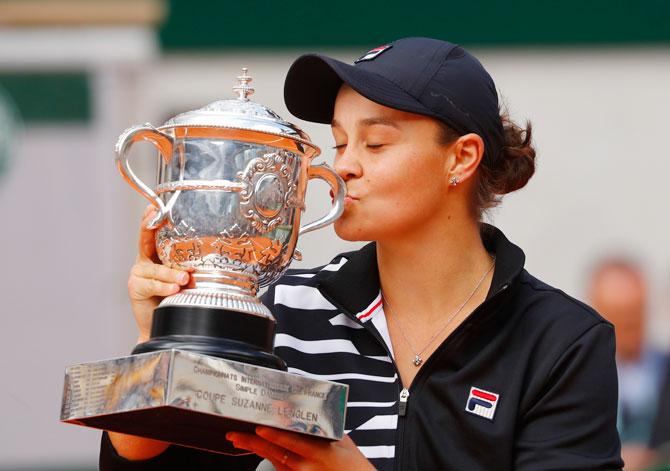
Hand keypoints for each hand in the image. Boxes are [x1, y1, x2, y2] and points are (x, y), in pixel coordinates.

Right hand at [127, 205, 190, 340]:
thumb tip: (213, 260)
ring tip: (185, 278)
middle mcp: (146, 259)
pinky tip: (175, 289)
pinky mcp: (136, 287)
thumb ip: (191, 268)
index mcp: (157, 253)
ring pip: (156, 268)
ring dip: (172, 273)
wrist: (165, 326)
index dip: (152, 218)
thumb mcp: (187, 278)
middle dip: (153, 228)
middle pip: (146, 240)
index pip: (153, 232)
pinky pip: (152, 284)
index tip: (154, 206)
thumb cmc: (178, 297)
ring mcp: (139, 273)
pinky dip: (165, 286)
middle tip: (163, 221)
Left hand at [226, 427, 374, 470]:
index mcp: (319, 452)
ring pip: (272, 461)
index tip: (259, 427)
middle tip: (235, 434)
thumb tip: (305, 408)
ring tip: (238, 439)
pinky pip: (278, 469)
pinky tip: (256, 449)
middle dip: (252, 443)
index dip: (274, 435)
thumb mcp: (342, 440)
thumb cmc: (353, 464)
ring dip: (255, 449)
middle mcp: (307, 467)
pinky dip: (267, 457)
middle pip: (274, 453)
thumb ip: (323, 425)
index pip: (291, 442)